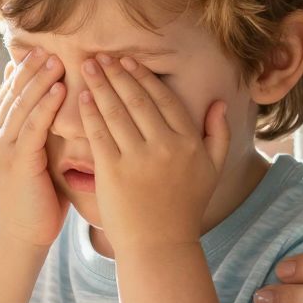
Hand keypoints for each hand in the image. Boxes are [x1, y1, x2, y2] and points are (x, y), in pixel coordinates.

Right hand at [0, 51, 67, 248]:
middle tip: (52, 44)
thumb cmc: (37, 202)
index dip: (27, 69)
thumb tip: (66, 115)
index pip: (12, 91)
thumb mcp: (39, 161)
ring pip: (22, 103)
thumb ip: (44, 136)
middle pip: (15, 90)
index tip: (46, 48)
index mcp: (2, 133)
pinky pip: (33, 125)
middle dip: (33, 66)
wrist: (19, 239)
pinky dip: (46, 104)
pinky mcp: (18, 161)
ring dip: (40, 78)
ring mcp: (5, 148)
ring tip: (57, 57)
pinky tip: (60, 88)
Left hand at [77, 55, 226, 253]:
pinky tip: (83, 98)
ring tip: (88, 68)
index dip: (143, 77)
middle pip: (137, 100)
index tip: (128, 61)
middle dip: (117, 74)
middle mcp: (165, 146)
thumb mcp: (212, 171)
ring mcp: (138, 158)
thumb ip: (219, 135)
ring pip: (116, 112)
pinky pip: (99, 134)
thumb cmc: (185, 207)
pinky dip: (90, 113)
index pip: (164, 99)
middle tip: (101, 57)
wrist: (159, 245)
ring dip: (100, 86)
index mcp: (189, 142)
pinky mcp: (113, 171)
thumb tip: (219, 103)